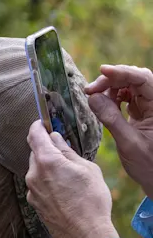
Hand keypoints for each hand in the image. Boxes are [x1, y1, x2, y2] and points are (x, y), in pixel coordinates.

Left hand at [25, 120, 118, 237]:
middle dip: (46, 150)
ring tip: (68, 176)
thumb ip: (67, 152)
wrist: (85, 234)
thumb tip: (56, 139)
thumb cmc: (91, 200)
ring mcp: (31, 189)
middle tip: (63, 152)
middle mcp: (33, 174)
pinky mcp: (33, 202)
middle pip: (35, 153)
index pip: (34, 135)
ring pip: (36, 170)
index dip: (37, 126)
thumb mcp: (87, 169)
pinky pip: (38, 185)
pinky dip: (47, 182)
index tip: (42, 123)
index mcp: (47, 161)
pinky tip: (63, 190)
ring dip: (47, 167)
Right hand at [86, 64, 152, 197]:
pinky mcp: (143, 112)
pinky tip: (102, 104)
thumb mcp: (128, 143)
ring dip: (110, 88)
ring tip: (94, 98)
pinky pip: (127, 96)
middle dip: (112, 79)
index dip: (122, 72)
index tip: (101, 71)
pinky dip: (113, 97)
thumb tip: (93, 97)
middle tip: (90, 90)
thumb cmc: (149, 166)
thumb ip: (111, 118)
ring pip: (130, 86)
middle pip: (136, 78)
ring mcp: (150, 107)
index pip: (143, 79)